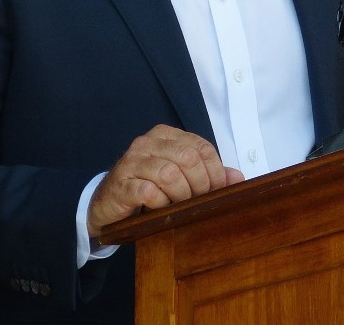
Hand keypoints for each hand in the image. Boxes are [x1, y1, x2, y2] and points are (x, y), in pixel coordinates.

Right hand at [88, 124, 243, 235]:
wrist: (105, 203)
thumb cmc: (147, 187)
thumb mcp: (179, 177)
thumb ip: (207, 173)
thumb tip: (238, 177)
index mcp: (165, 135)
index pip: (201, 147)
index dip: (215, 171)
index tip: (217, 190)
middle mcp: (147, 143)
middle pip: (188, 158)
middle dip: (200, 184)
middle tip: (199, 200)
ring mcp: (132, 161)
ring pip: (169, 174)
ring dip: (181, 195)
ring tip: (180, 205)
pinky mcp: (121, 183)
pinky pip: (149, 191)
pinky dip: (161, 203)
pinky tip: (161, 208)